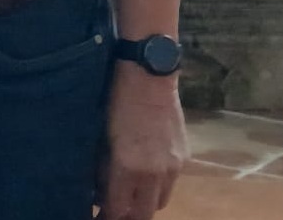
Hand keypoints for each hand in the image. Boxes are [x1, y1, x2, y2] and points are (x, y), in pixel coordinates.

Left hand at [98, 64, 187, 219]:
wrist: (149, 76)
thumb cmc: (114, 101)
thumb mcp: (100, 137)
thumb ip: (101, 169)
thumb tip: (98, 192)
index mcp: (128, 167)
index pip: (118, 209)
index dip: (107, 216)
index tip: (97, 216)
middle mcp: (155, 172)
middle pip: (144, 214)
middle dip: (127, 216)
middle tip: (113, 211)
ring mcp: (173, 166)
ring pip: (159, 201)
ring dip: (143, 203)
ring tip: (128, 196)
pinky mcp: (184, 158)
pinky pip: (170, 184)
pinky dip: (156, 186)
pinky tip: (143, 175)